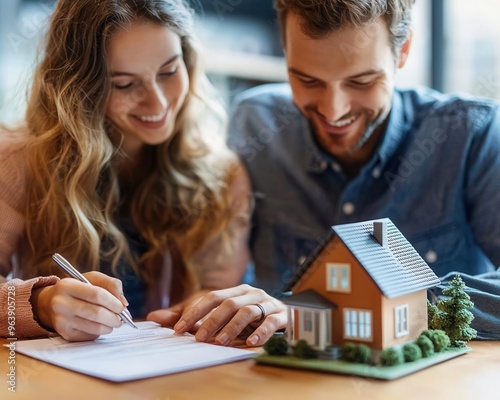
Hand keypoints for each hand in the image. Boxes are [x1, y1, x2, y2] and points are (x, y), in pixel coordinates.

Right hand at [31, 271, 127, 340]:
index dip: (114, 302)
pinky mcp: (65, 334)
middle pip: (97, 313)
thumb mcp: (92, 278)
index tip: (122, 306)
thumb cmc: (78, 288)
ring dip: (110, 326)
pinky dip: (100, 332)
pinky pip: (89, 336)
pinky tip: (100, 325)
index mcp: (68, 286)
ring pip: (95, 327)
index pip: (97, 295)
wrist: (50, 303)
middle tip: (122, 318)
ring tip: (114, 322)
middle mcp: (61, 304)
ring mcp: (61, 321)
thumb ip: (111, 284)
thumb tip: (124, 303)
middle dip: (115, 317)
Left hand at [147, 284, 286, 346]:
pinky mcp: (281, 315)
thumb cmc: (247, 317)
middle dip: (211, 321)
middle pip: (228, 303)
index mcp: (234, 290)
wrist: (284, 316)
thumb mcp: (218, 315)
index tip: (179, 329)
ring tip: (221, 342)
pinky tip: (251, 343)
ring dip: (233, 327)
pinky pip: (271, 321)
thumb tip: (154, 316)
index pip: (211, 297)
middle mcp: (250, 293)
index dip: (194, 312)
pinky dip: (261, 331)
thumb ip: (187, 316)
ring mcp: (267, 303)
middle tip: (199, 338)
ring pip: (247, 311)